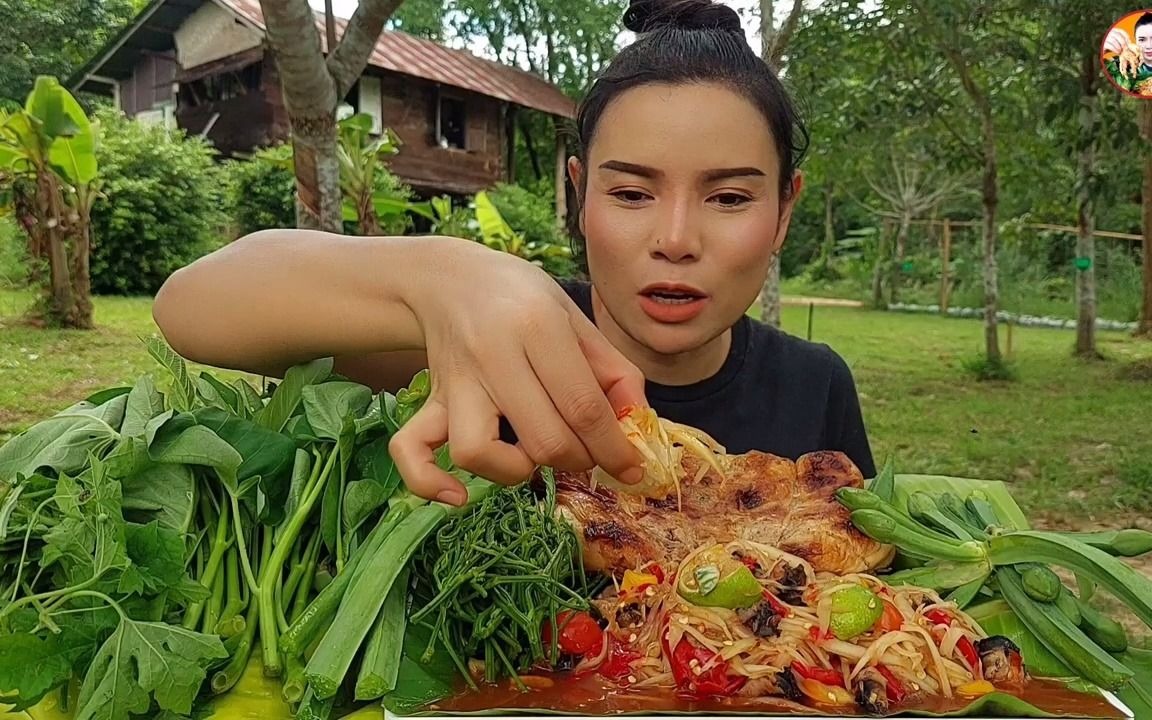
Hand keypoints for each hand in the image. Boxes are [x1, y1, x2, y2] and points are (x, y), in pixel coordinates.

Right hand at [388, 239, 646, 504]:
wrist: (450, 278)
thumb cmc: (523, 298)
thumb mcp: (576, 319)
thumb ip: (614, 371)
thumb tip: (639, 425)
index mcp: (537, 326)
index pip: (583, 406)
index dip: (614, 448)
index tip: (632, 469)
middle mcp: (492, 355)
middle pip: (542, 439)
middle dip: (578, 460)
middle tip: (588, 452)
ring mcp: (455, 381)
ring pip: (477, 452)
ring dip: (515, 471)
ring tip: (531, 455)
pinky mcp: (429, 400)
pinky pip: (411, 450)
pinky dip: (429, 481)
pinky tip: (457, 496)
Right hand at [1104, 27, 1130, 54]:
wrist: (1102, 49)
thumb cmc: (1111, 45)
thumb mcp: (1117, 41)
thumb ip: (1122, 40)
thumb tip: (1130, 43)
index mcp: (1114, 30)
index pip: (1122, 32)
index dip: (1126, 37)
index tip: (1129, 43)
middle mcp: (1110, 33)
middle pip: (1119, 37)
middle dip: (1123, 43)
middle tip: (1126, 48)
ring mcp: (1106, 38)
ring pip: (1115, 41)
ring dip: (1119, 47)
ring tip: (1122, 51)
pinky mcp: (1104, 44)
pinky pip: (1111, 46)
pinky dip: (1115, 49)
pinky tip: (1118, 52)